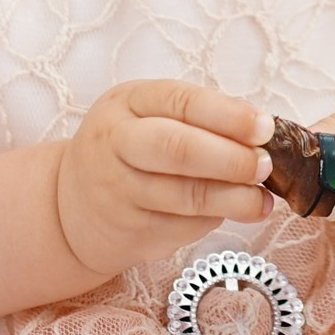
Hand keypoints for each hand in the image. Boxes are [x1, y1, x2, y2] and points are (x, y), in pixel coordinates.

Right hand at [55, 80, 276, 279]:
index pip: (182, 102)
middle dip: (231, 158)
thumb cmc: (127, 149)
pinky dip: (215, 220)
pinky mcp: (130, 232)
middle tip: (265, 165)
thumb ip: (198, 117)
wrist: (69, 207)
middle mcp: (115, 143)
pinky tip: (233, 213)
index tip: (265, 128)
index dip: (228, 116)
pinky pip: (184, 227)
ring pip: (186, 196)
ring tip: (261, 200)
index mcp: (126, 102)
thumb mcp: (148, 116)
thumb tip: (262, 131)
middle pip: (178, 149)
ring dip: (234, 199)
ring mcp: (118, 191)